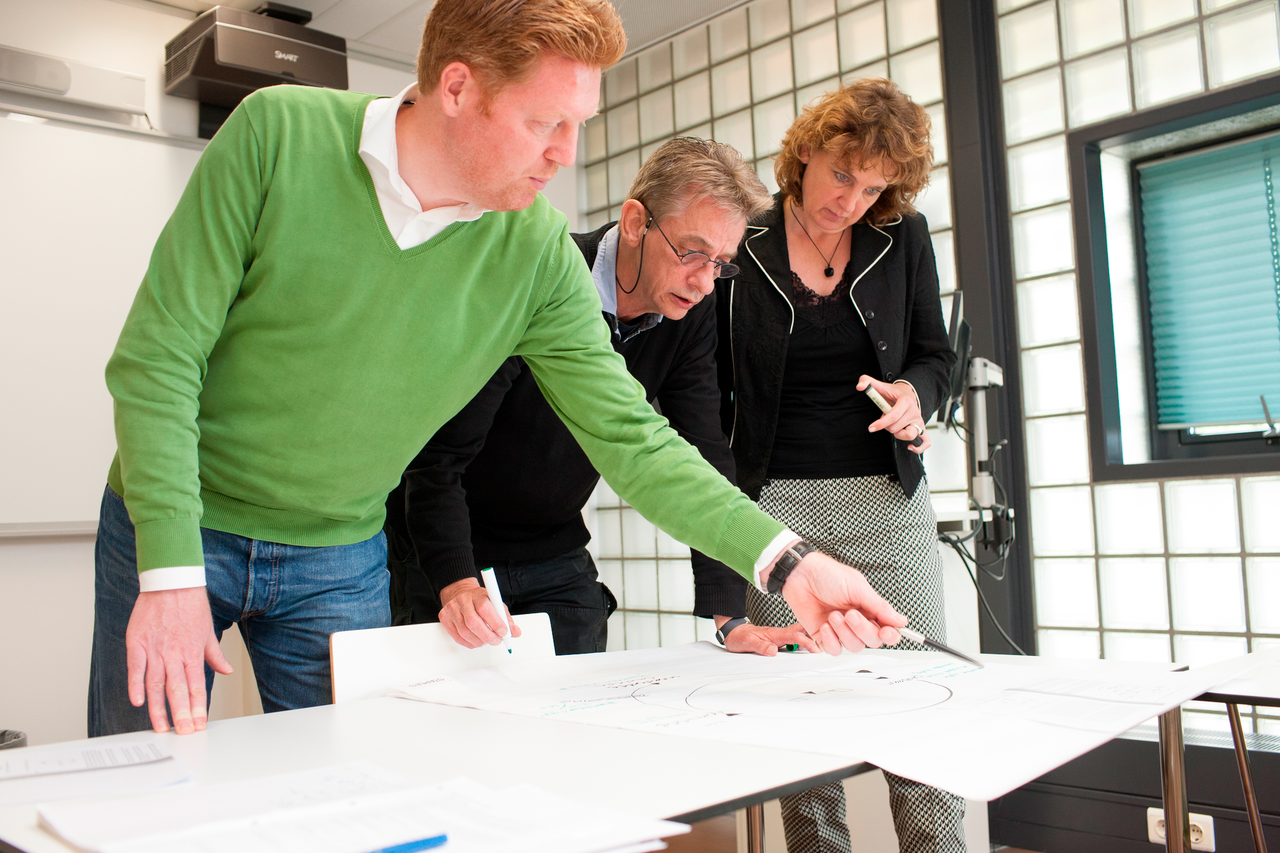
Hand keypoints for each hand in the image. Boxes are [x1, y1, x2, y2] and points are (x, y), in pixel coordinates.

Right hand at [126, 587, 232, 734]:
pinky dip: (136, 685)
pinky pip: (136, 668)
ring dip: (158, 708)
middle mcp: (175, 653)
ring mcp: (155, 649)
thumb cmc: (190, 605)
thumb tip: (227, 670)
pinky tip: (138, 702)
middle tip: (183, 732)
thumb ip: (215, 654)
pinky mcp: (137, 642)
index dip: (198, 707)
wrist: (172, 582)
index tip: (199, 724)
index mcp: (193, 652)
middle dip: (181, 714)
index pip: (197, 686)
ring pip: (157, 684)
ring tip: (161, 727)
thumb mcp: (208, 631)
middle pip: (178, 689)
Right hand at [438, 578, 521, 648]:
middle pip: (473, 623)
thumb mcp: (495, 603)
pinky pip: (457, 637)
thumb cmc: (479, 599)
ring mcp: (452, 610)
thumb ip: (506, 618)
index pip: (485, 609)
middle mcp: (463, 601)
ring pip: (465, 632)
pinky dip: (469, 643)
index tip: (504, 632)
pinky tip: (476, 641)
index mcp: (477, 595)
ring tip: (487, 640)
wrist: (459, 592)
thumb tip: (515, 632)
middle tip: (496, 640)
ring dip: (479, 641)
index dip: (496, 623)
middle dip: (488, 636)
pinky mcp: (444, 618)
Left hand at [722, 621, 818, 655]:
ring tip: (825, 647)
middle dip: (816, 635)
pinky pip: (795, 639)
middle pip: (802, 631)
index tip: (817, 651)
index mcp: (775, 634)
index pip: (795, 636)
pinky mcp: (780, 640)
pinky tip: (810, 648)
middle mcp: (780, 634)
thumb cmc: (740, 637)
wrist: (734, 633)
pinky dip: (805, 642)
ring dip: (812, 639)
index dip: (807, 642)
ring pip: (801, 634)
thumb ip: (760, 646)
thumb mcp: (747, 643)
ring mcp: (781, 637)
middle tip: (830, 643)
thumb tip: (773, 651)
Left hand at [777, 551, 907, 655]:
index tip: (887, 631)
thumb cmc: (827, 575)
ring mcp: (842, 630)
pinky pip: (834, 650)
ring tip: (833, 615)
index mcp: (870, 609)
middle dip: (862, 630)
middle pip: (873, 641)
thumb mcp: (857, 587)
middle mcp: (858, 621)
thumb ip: (879, 607)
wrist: (800, 575)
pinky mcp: (825, 636)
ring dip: (845, 633)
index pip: (887, 630)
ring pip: (855, 647)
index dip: (890, 635)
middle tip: (850, 614)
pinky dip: (831, 640)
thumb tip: (901, 621)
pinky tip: (825, 625)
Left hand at [857, 375, 929, 453]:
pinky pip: (925, 442)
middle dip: (886, 426)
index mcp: (905, 401)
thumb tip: (859, 386)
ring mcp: (919, 420)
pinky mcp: (922, 428)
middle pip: (896, 427)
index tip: (871, 428)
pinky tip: (908, 446)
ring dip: (897, 434)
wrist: (908, 393)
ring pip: (908, 435)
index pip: (893, 416)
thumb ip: (867, 381)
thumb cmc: (893, 392)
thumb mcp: (880, 385)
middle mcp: (915, 411)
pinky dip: (918, 447)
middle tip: (886, 419)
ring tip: (894, 426)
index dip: (881, 424)